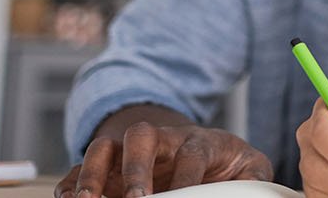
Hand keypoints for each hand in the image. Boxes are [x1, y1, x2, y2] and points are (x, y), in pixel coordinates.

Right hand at [55, 118, 271, 197]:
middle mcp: (160, 141)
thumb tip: (257, 189)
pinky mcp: (106, 169)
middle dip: (137, 168)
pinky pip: (78, 170)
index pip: (191, 153)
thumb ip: (255, 177)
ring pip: (104, 149)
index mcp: (198, 141)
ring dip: (92, 174)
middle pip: (141, 136)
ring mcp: (128, 152)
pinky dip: (70, 185)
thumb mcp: (248, 167)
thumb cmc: (226, 164)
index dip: (186, 177)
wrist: (200, 151)